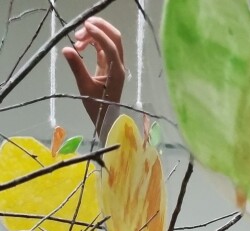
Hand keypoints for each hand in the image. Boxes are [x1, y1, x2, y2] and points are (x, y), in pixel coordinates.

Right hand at [62, 17, 124, 131]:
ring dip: (94, 35)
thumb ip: (77, 68)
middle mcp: (119, 66)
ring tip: (77, 41)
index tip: (84, 27)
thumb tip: (66, 49)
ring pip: (109, 41)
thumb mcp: (85, 88)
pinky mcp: (109, 67)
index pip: (111, 47)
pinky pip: (103, 48)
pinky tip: (80, 47)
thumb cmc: (98, 108)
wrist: (106, 120)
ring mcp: (115, 65)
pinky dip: (92, 43)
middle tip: (81, 28)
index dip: (98, 35)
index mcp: (117, 72)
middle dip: (99, 28)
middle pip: (115, 38)